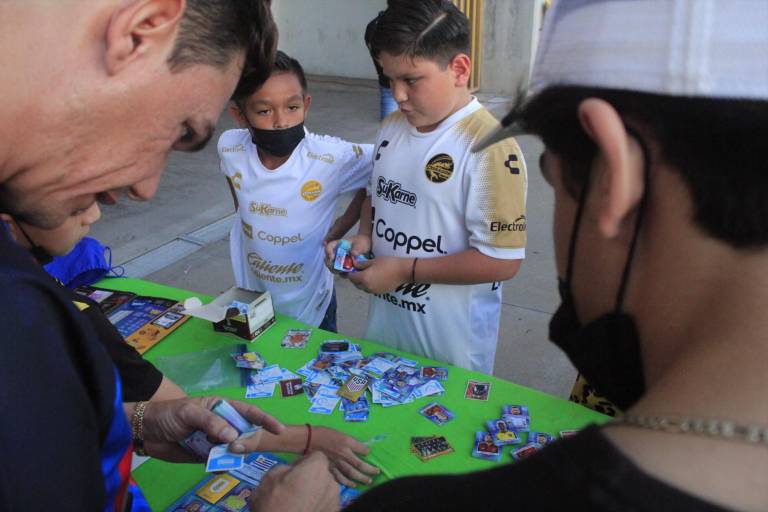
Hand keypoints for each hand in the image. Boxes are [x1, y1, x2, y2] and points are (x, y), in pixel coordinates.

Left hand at [137, 397, 283, 461]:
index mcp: (221, 407)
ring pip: (233, 449)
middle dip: (246, 440)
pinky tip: (214, 464)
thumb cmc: (168, 414)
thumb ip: (211, 422)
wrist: (145, 432)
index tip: (278, 429)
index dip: (264, 420)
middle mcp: (222, 424)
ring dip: (232, 454)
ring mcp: (214, 440)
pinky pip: (219, 461)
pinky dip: (220, 464)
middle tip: (235, 447)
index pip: (248, 412)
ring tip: (219, 454)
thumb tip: (232, 436)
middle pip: (245, 433)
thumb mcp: (189, 412)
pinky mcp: (204, 455)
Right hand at [248, 451, 338, 511]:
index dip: (305, 461)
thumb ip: (287, 466)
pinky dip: (319, 503)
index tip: (295, 470)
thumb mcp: (270, 476)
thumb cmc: (274, 502)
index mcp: (317, 468)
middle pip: (323, 472)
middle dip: (312, 476)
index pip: (317, 455)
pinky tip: (306, 508)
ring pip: (326, 488)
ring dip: (317, 490)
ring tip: (301, 500)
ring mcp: (335, 499)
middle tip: (296, 486)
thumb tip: (293, 469)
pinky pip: (327, 502)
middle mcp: (330, 481)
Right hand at [310, 426, 379, 486]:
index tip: (368, 453)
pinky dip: (347, 482)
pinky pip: (340, 477)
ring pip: (351, 473)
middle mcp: (343, 453)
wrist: (309, 439)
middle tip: (376, 472)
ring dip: (361, 478)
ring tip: (368, 481)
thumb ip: (349, 441)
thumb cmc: (324, 433)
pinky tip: (352, 484)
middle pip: (359, 464)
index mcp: (346, 442)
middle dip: (369, 469)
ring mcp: (336, 462)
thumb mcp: (340, 433)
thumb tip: (360, 448)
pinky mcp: (329, 468)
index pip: (362, 449)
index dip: (367, 451)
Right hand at [324, 234, 371, 272]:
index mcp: (338, 244)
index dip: (328, 252)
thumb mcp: (361, 243)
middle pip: (327, 259)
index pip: (329, 247)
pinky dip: (342, 274)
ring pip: (331, 267)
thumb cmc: (362, 243)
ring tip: (343, 272)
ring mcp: (338, 260)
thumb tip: (353, 253)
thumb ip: (357, 248)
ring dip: (335, 270)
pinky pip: (339, 272)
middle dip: (330, 264)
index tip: (332, 257)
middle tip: (337, 268)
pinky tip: (347, 274)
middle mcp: (336, 252)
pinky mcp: (343, 267)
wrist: (366, 248)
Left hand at [349, 256, 410, 293]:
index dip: (350, 272)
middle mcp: (367, 287)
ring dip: (361, 282)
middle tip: (358, 269)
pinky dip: (368, 285)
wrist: (403, 272)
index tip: (352, 267)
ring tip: (366, 273)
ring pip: (362, 287)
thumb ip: (361, 264)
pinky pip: (370, 289)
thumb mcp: (373, 261)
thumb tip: (353, 264)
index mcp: (363, 278)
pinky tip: (374, 278)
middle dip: (355, 277)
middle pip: (356, 284)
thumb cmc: (388, 263)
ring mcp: (373, 291)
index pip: (351, 277)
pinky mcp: (380, 292)